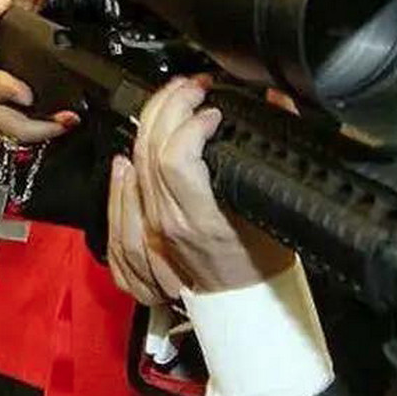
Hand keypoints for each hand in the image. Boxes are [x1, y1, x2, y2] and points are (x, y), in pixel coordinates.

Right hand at [0, 0, 78, 154]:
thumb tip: (4, 3)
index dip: (13, 92)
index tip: (28, 93)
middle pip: (14, 125)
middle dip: (42, 125)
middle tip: (67, 117)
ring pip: (19, 139)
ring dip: (47, 133)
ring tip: (68, 123)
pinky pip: (19, 142)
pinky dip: (40, 138)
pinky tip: (58, 128)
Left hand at [109, 77, 293, 294]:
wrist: (243, 306)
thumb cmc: (263, 265)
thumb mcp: (275, 209)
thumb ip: (276, 149)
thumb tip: (277, 100)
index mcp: (204, 219)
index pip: (176, 158)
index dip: (191, 122)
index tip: (214, 110)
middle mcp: (170, 224)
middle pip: (150, 151)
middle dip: (169, 107)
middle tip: (191, 89)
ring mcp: (152, 231)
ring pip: (134, 166)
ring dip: (148, 125)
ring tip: (168, 103)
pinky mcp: (143, 236)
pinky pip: (120, 199)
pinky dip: (124, 169)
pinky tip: (130, 151)